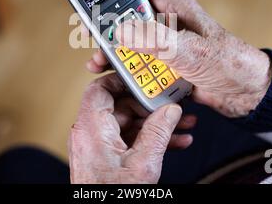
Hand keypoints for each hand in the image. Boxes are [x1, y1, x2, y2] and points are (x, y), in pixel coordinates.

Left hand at [69, 73, 195, 182]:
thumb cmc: (114, 197)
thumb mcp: (143, 163)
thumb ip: (158, 132)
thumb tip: (170, 110)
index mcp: (91, 129)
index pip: (100, 89)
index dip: (122, 80)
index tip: (145, 79)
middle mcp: (89, 134)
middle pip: (120, 105)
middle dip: (149, 106)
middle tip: (172, 106)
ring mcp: (97, 146)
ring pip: (127, 124)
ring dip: (154, 124)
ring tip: (181, 126)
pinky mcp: (105, 158)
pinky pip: (127, 140)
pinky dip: (148, 138)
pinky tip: (175, 142)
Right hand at [86, 0, 271, 117]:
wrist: (245, 92)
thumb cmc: (227, 62)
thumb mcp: (189, 49)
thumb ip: (155, 39)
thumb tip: (120, 31)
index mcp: (173, 3)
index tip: (91, 1)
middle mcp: (165, 19)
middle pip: (125, 15)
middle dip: (107, 28)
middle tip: (93, 40)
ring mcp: (164, 41)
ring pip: (129, 40)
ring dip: (113, 52)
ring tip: (99, 63)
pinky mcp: (165, 60)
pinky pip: (139, 60)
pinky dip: (127, 68)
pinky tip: (117, 77)